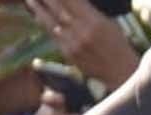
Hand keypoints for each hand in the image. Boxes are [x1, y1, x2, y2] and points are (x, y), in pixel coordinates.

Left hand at [24, 0, 139, 89]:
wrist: (120, 71)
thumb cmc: (118, 45)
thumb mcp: (108, 23)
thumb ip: (90, 12)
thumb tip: (72, 2)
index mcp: (94, 21)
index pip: (71, 0)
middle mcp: (82, 31)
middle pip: (59, 9)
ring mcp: (73, 43)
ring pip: (51, 22)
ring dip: (39, 9)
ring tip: (30, 0)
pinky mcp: (68, 54)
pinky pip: (53, 36)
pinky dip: (45, 25)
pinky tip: (37, 17)